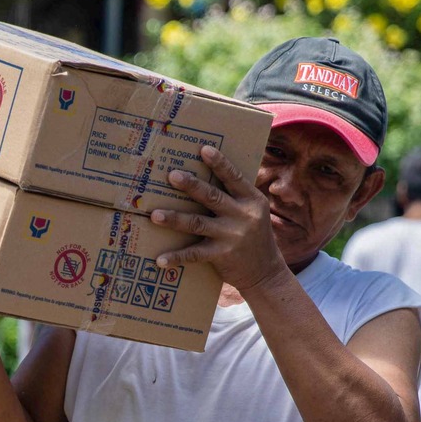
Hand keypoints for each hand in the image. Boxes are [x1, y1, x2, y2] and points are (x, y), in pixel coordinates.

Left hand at [148, 147, 288, 289]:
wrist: (265, 272)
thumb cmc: (254, 235)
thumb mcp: (254, 212)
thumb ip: (235, 197)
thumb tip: (207, 175)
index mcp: (251, 200)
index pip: (234, 178)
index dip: (219, 163)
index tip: (203, 149)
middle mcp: (243, 216)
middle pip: (212, 197)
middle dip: (191, 185)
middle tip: (172, 175)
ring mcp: (231, 236)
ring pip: (198, 223)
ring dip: (175, 219)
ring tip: (155, 215)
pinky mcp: (221, 255)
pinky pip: (194, 254)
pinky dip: (176, 257)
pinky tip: (160, 259)